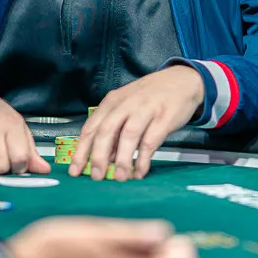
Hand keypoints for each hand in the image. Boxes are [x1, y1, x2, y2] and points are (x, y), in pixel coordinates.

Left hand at [70, 66, 203, 181]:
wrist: (182, 80)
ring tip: (119, 177)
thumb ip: (115, 131)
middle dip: (98, 156)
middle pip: (106, 130)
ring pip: (128, 135)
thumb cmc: (151, 96)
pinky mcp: (164, 117)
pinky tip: (140, 171)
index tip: (75, 170)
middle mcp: (126, 104)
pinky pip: (151, 140)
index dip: (81, 150)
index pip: (91, 127)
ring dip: (122, 159)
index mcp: (113, 102)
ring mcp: (145, 109)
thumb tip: (104, 158)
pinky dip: (143, 158)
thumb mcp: (127, 107)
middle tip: (96, 176)